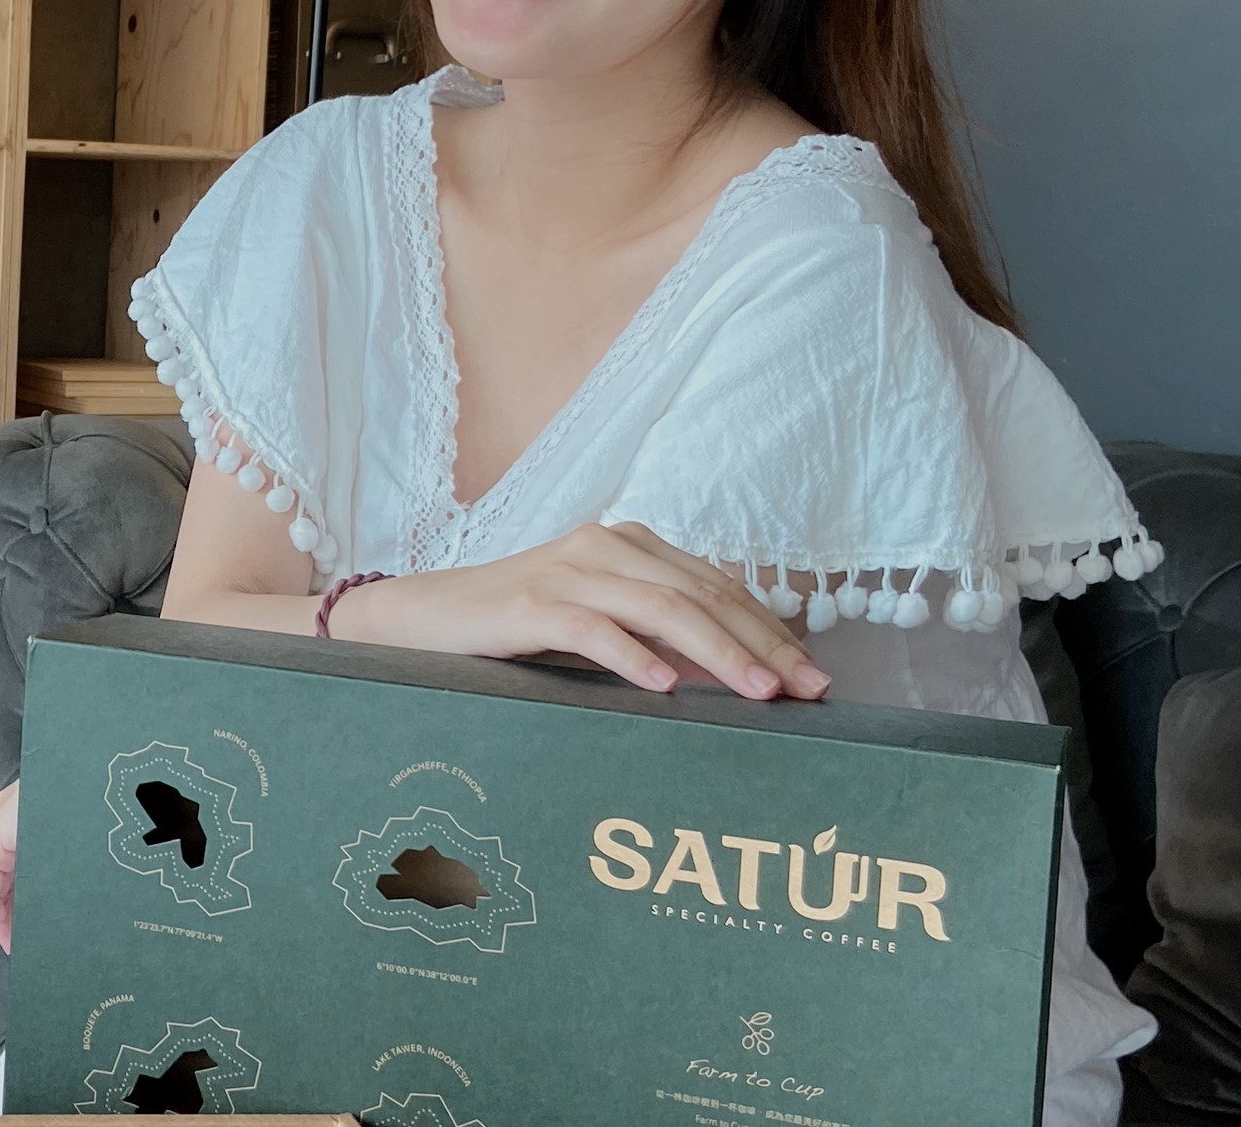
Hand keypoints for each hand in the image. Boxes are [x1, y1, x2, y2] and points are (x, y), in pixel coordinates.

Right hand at [344, 522, 828, 700]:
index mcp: (630, 545)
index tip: (815, 680)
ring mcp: (568, 570)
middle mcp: (606, 546)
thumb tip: (739, 676)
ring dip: (719, 653)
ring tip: (758, 694)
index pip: (719, 588)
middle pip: (703, 595)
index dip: (772, 632)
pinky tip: (667, 688)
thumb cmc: (518, 631)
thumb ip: (658, 635)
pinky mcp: (530, 603)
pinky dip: (635, 657)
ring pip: (663, 608)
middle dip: (763, 646)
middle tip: (807, 694)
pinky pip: (594, 627)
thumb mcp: (600, 625)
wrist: (424, 618)